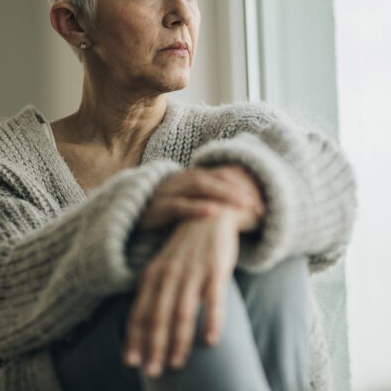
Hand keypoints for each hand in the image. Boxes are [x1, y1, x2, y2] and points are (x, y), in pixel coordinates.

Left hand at [123, 205, 248, 375]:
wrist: (214, 211)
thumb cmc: (188, 246)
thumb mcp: (164, 264)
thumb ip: (154, 291)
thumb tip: (143, 325)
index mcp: (153, 274)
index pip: (139, 311)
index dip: (135, 338)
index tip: (132, 363)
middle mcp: (170, 274)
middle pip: (158, 316)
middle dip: (154, 347)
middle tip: (153, 371)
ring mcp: (193, 271)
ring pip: (183, 312)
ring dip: (179, 341)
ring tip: (177, 364)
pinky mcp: (216, 269)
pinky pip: (214, 299)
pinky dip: (212, 321)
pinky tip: (211, 341)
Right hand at [139, 164, 264, 231]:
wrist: (128, 216)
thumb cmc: (164, 212)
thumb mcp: (188, 203)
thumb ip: (210, 200)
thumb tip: (241, 207)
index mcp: (191, 177)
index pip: (222, 174)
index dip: (242, 183)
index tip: (262, 198)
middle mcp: (182, 180)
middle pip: (215, 178)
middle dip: (239, 189)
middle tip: (259, 203)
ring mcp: (169, 191)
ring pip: (200, 187)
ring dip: (224, 194)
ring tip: (244, 205)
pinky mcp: (157, 208)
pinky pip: (179, 206)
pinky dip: (197, 208)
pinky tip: (214, 213)